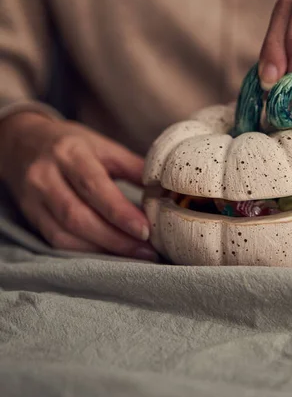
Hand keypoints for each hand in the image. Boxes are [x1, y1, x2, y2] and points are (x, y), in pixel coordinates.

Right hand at [0, 112, 157, 260]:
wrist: (23, 142)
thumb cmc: (71, 144)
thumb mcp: (102, 145)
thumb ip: (132, 166)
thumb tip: (164, 189)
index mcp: (69, 153)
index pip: (94, 187)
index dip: (120, 213)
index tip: (145, 230)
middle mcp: (46, 175)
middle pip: (79, 216)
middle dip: (116, 238)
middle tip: (146, 249)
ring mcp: (34, 198)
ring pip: (66, 234)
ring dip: (103, 249)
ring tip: (134, 254)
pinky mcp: (30, 215)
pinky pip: (57, 241)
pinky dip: (85, 250)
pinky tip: (108, 253)